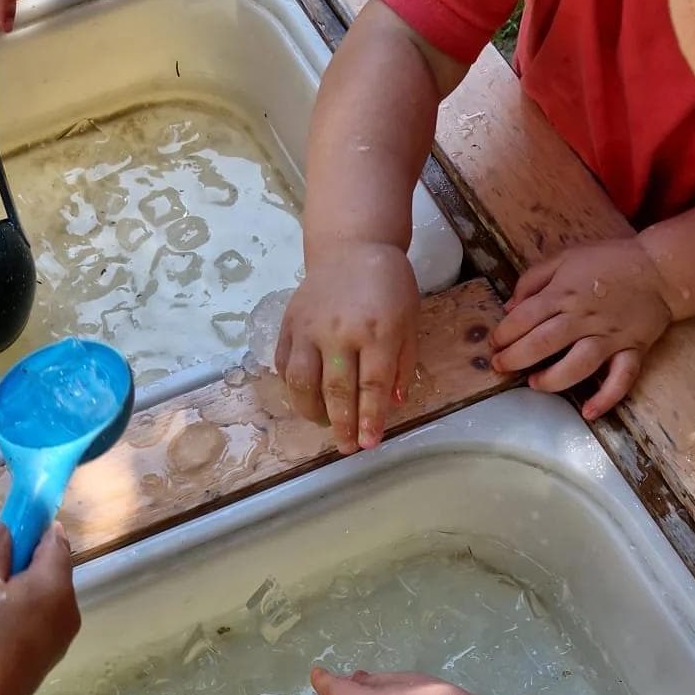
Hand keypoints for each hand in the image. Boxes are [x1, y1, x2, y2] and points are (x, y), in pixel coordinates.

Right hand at [0, 521, 79, 694]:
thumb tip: (3, 527)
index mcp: (57, 584)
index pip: (56, 540)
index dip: (33, 527)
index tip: (9, 526)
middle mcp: (69, 609)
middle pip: (50, 571)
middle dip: (20, 563)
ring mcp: (61, 639)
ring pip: (42, 599)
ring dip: (16, 592)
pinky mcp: (47, 660)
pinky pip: (36, 623)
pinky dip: (17, 616)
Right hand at [275, 243, 419, 452]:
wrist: (351, 247)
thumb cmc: (388, 285)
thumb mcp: (409, 320)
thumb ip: (403, 362)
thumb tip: (393, 404)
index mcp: (377, 330)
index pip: (371, 385)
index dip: (370, 419)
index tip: (369, 444)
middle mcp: (339, 332)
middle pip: (336, 390)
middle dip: (342, 425)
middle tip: (347, 447)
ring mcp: (308, 329)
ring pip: (301, 382)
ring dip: (312, 411)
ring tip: (324, 424)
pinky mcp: (289, 325)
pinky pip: (284, 365)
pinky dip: (292, 388)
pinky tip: (305, 398)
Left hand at [489, 239, 671, 419]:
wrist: (660, 267)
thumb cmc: (608, 262)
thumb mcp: (565, 258)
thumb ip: (533, 280)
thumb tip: (509, 308)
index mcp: (564, 293)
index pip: (525, 317)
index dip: (504, 334)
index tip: (495, 344)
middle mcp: (585, 317)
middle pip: (543, 343)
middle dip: (515, 358)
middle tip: (501, 367)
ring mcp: (610, 336)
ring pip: (578, 363)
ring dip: (553, 379)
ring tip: (535, 383)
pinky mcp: (633, 350)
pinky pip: (622, 378)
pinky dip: (607, 397)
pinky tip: (589, 412)